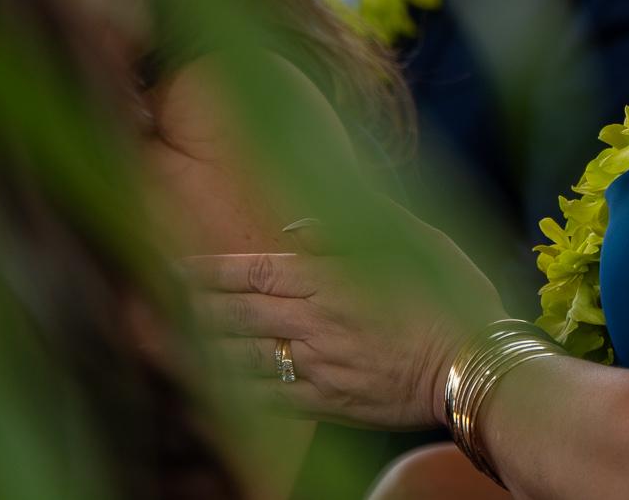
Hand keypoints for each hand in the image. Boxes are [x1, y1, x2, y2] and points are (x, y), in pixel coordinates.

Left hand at [184, 209, 504, 431]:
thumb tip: (297, 227)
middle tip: (156, 301)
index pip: (252, 272)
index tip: (175, 269)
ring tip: (165, 343)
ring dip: (200, 349)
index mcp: (329, 279)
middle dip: (193, 306)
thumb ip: (350, 230)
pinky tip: (212, 388)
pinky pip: (268, 398)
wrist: (472, 364)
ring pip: (242, 358)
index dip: (209, 271)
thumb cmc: (450, 294)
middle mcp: (313, 322)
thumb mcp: (411, 239)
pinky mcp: (327, 402)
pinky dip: (234, 393)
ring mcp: (316, 366)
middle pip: (237, 313)